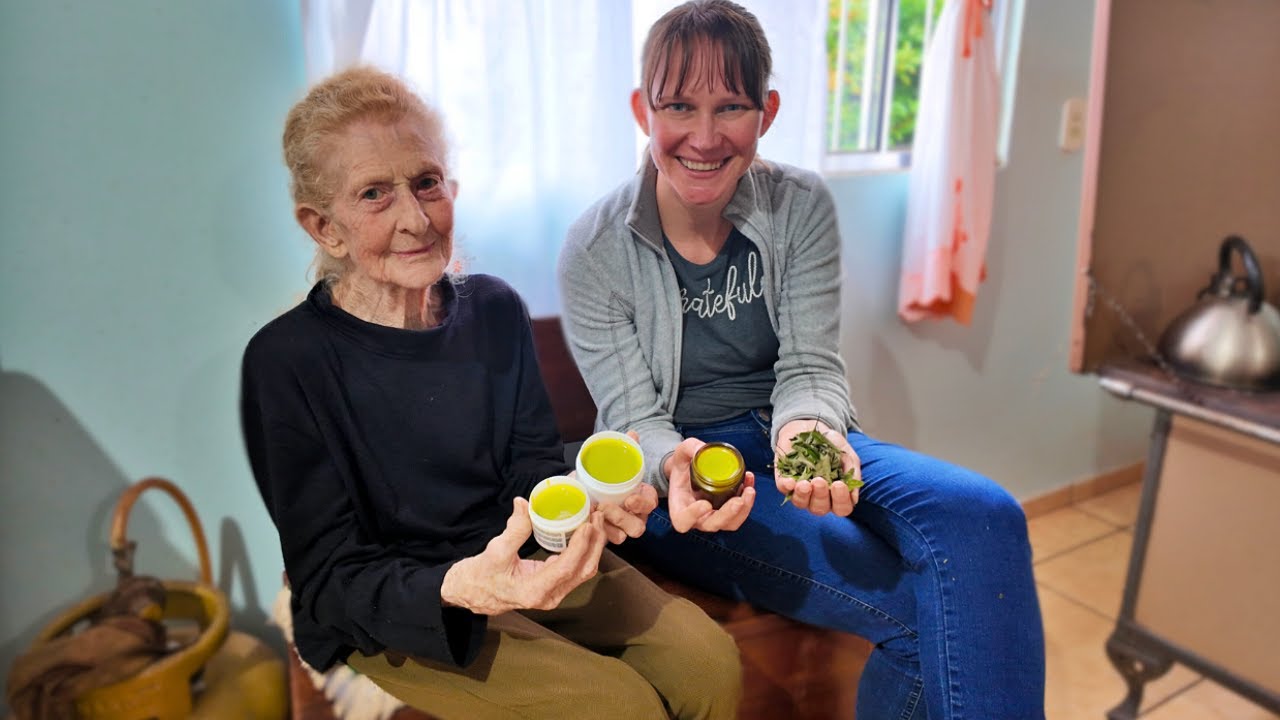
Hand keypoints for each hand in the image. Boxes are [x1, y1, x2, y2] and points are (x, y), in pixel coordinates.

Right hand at [440, 498, 606, 614]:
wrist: (474, 593)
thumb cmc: (482, 575)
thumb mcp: (496, 550)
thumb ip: (514, 529)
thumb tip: (525, 504)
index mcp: (533, 590)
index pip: (566, 567)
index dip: (580, 546)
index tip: (588, 524)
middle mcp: (548, 597)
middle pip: (583, 571)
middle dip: (594, 543)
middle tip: (597, 517)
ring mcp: (554, 594)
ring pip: (584, 572)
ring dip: (593, 547)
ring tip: (595, 521)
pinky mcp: (555, 588)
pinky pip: (577, 571)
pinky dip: (585, 552)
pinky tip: (586, 533)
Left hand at [593, 430, 657, 543]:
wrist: (579, 486)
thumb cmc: (600, 476)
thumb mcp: (608, 462)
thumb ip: (622, 449)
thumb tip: (632, 434)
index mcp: (640, 496)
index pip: (650, 502)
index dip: (642, 503)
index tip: (629, 499)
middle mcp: (634, 514)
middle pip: (638, 525)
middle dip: (622, 518)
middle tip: (604, 507)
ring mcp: (621, 527)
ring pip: (625, 536)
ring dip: (610, 526)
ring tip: (594, 514)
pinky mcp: (608, 535)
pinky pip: (609, 540)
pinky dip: (600, 532)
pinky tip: (589, 523)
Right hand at [665, 437, 755, 532]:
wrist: (692, 469)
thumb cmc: (684, 464)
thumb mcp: (682, 452)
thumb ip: (690, 449)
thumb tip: (702, 450)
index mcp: (679, 507)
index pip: (682, 521)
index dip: (693, 516)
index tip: (705, 503)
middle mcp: (696, 517)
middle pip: (711, 525)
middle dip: (728, 514)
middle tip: (738, 500)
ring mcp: (713, 516)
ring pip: (730, 523)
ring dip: (743, 510)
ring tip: (749, 489)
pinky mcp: (727, 512)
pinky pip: (740, 513)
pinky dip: (748, 500)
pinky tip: (749, 481)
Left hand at [774, 419, 859, 517]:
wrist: (810, 427)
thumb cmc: (832, 445)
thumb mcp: (847, 455)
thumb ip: (852, 473)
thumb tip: (853, 497)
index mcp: (835, 494)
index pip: (841, 508)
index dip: (841, 501)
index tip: (839, 484)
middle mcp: (818, 497)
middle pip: (820, 509)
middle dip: (820, 496)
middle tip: (819, 480)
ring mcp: (800, 491)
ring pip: (801, 503)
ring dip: (803, 495)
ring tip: (804, 483)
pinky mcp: (784, 480)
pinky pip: (783, 489)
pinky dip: (786, 487)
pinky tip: (790, 481)